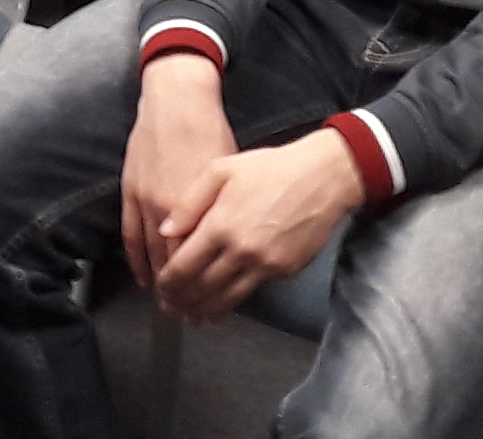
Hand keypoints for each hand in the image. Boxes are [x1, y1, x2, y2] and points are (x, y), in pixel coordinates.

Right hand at [120, 54, 236, 289]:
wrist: (176, 101)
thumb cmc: (210, 133)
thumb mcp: (229, 174)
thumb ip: (226, 213)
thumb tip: (231, 245)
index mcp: (201, 209)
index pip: (201, 263)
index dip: (206, 290)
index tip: (210, 310)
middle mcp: (172, 213)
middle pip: (176, 266)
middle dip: (183, 295)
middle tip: (188, 318)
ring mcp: (147, 203)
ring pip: (152, 255)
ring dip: (160, 284)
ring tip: (166, 307)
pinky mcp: (130, 193)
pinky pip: (131, 236)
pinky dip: (135, 260)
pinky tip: (142, 278)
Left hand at [152, 132, 364, 320]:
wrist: (322, 179)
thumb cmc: (271, 168)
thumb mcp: (221, 170)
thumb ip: (189, 203)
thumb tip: (166, 230)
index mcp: (220, 225)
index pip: (183, 266)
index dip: (167, 283)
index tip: (160, 288)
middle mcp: (241, 251)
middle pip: (201, 289)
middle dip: (181, 302)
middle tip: (170, 307)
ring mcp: (264, 265)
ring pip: (226, 299)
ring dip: (205, 310)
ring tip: (192, 314)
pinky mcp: (284, 271)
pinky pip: (250, 292)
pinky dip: (232, 302)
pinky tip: (222, 302)